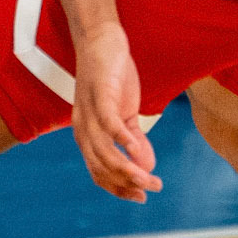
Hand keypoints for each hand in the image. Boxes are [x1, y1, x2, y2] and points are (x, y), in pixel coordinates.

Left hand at [72, 21, 160, 202]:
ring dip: (129, 168)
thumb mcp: (125, 113)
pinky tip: (136, 148)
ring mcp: (89, 110)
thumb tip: (148, 167)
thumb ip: (135, 141)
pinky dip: (121, 138)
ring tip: (151, 178)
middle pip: (101, 166)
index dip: (119, 189)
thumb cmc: (112, 79)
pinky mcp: (99, 93)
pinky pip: (107, 121)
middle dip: (128, 183)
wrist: (102, 40)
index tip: (141, 198)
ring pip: (104, 150)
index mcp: (87, 134)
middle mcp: (83, 126)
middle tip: (153, 188)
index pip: (98, 172)